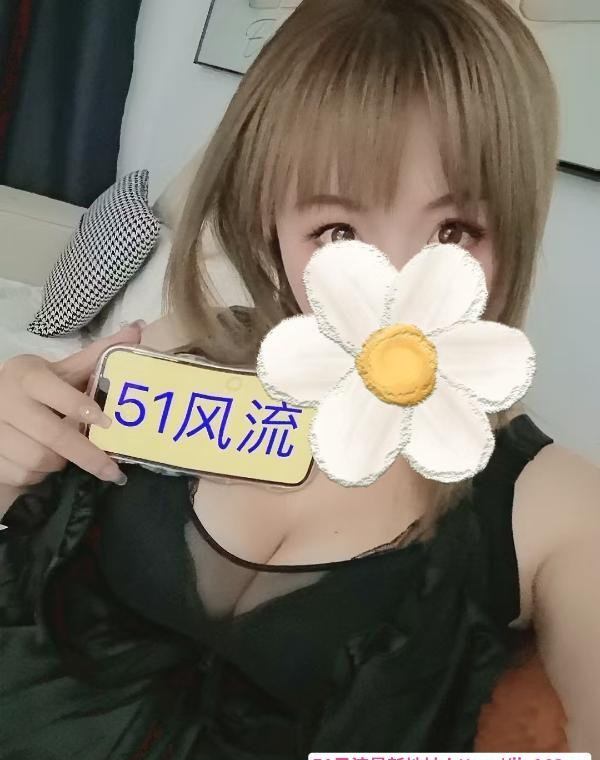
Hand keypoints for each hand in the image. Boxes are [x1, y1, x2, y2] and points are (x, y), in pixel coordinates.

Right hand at [0, 323, 142, 487]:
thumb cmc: (35, 392)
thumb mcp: (60, 372)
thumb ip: (96, 356)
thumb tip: (136, 330)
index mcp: (25, 375)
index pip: (51, 388)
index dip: (78, 405)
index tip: (106, 422)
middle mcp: (4, 400)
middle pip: (52, 434)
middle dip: (87, 454)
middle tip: (113, 471)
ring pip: (38, 459)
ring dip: (60, 463)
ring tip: (67, 455)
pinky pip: (23, 475)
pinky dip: (40, 475)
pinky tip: (42, 463)